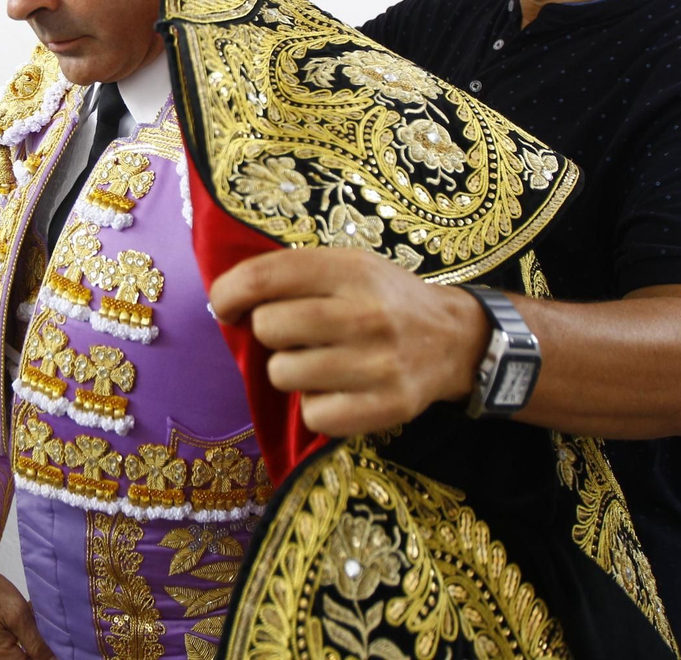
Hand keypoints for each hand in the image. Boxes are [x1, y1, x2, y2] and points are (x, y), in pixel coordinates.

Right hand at [0, 558, 55, 659]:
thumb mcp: (17, 614)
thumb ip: (36, 643)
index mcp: (0, 658)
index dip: (50, 656)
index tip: (61, 643)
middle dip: (40, 649)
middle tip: (45, 626)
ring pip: (18, 656)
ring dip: (30, 643)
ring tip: (33, 619)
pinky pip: (9, 650)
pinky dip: (20, 638)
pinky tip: (24, 620)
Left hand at [210, 248, 487, 436]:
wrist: (455, 339)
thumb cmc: (383, 299)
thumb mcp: (348, 265)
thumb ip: (293, 274)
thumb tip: (225, 300)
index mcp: (351, 270)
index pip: (264, 277)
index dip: (228, 293)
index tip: (226, 306)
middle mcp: (365, 314)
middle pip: (269, 327)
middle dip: (269, 332)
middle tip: (295, 334)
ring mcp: (378, 363)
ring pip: (284, 373)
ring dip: (290, 370)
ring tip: (320, 361)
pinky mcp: (387, 407)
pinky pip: (313, 413)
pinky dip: (315, 406)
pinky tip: (337, 389)